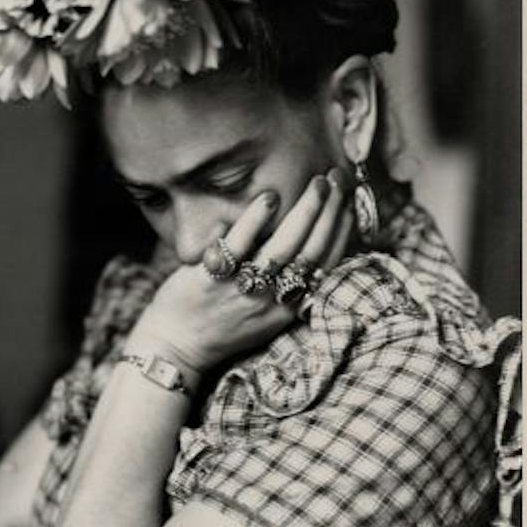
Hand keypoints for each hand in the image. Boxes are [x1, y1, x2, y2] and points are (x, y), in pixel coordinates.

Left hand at [134, 170, 363, 376]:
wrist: (177, 347)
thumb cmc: (220, 323)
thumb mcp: (265, 312)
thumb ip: (287, 284)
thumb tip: (310, 241)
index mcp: (288, 309)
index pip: (325, 264)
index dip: (341, 230)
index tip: (349, 199)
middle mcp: (271, 303)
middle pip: (312, 252)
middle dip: (331, 213)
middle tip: (337, 179)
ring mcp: (242, 292)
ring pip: (284, 249)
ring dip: (306, 212)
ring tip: (317, 182)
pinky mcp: (212, 281)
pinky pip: (238, 247)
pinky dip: (255, 221)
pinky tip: (269, 197)